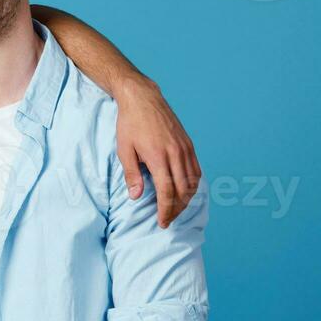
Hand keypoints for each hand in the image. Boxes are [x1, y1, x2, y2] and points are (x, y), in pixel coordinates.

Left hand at [115, 77, 200, 227]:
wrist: (143, 98)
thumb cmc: (130, 124)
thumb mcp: (124, 150)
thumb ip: (132, 175)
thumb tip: (136, 197)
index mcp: (158, 157)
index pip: (167, 192)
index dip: (166, 210)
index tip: (162, 222)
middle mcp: (175, 153)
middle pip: (183, 190)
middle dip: (176, 209)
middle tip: (168, 220)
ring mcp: (184, 148)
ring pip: (193, 181)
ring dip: (186, 199)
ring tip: (176, 209)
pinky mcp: (188, 144)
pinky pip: (196, 169)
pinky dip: (193, 184)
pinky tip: (186, 191)